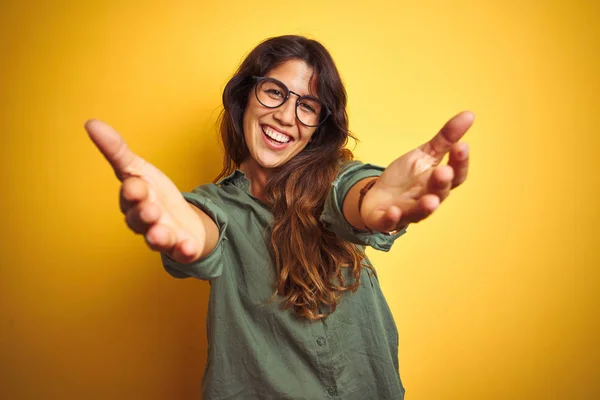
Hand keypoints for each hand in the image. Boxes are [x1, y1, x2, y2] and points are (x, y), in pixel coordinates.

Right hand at [86, 120, 207, 262]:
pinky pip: (181, 252)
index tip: (136, 184)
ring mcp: (162, 236)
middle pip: (140, 219)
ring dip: (159, 236)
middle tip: (151, 208)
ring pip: (157, 238)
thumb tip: (91, 122)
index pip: (129, 195)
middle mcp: (144, 222)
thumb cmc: (155, 194)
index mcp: (132, 201)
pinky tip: (188, 247)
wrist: (182, 221)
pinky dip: (184, 250)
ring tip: (162, 233)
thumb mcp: (139, 169)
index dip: (133, 191)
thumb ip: (117, 151)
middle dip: (144, 214)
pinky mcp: (180, 247)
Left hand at [360, 111, 473, 232]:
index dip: (460, 163)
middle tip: (444, 171)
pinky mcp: (386, 219)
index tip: (462, 146)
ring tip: (430, 201)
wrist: (376, 198)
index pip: (456, 175)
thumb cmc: (406, 178)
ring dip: (425, 207)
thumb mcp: (424, 155)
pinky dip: (392, 218)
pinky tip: (393, 211)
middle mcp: (426, 199)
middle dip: (442, 183)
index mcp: (438, 182)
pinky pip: (390, 222)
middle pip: (439, 193)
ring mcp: (407, 212)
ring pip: (419, 212)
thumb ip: (445, 139)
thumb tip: (470, 114)